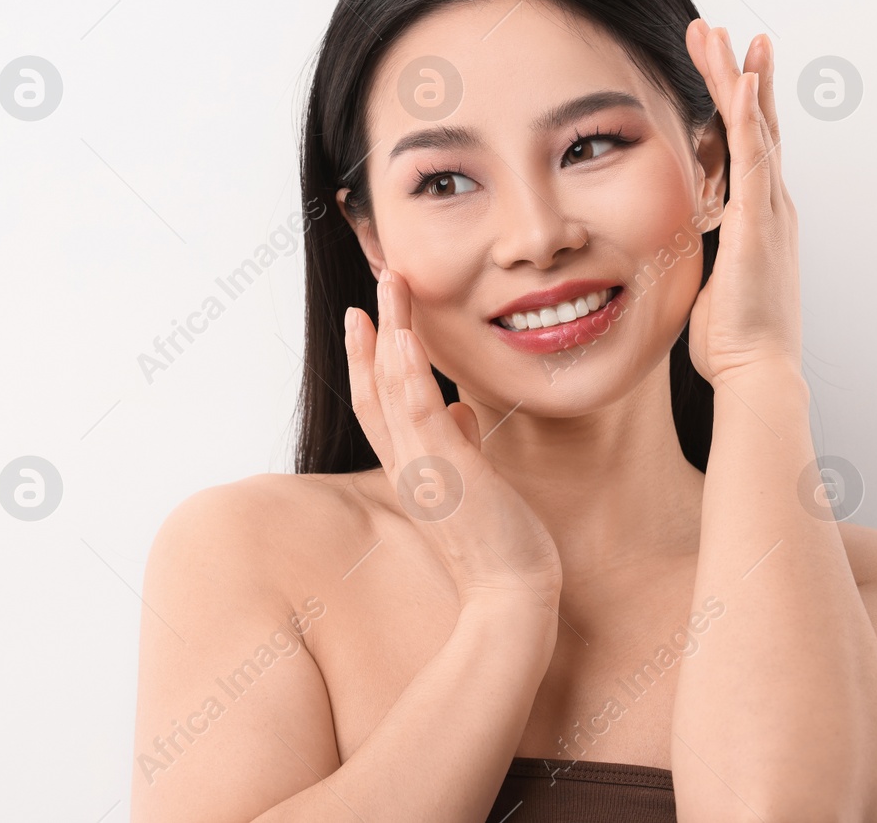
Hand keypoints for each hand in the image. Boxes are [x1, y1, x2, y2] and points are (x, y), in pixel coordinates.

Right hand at [344, 269, 564, 612]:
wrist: (510, 596)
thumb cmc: (499, 547)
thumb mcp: (476, 485)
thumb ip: (461, 445)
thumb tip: (461, 411)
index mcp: (411, 467)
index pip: (379, 402)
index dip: (367, 356)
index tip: (366, 316)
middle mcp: (406, 464)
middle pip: (375, 383)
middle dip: (375, 328)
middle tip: (377, 280)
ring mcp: (421, 466)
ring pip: (393, 385)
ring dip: (391, 329)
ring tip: (391, 284)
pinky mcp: (445, 471)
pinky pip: (418, 410)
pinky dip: (408, 370)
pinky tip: (406, 334)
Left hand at [683, 21, 803, 385]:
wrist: (756, 369)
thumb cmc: (730, 336)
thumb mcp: (708, 277)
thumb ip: (700, 248)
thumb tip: (676, 237)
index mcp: (759, 216)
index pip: (746, 144)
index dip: (733, 101)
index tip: (719, 64)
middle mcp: (771, 204)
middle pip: (754, 121)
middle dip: (736, 72)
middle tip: (717, 29)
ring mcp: (770, 209)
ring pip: (755, 126)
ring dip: (738, 77)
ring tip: (724, 34)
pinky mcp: (759, 221)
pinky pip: (754, 158)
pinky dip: (748, 117)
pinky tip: (742, 82)